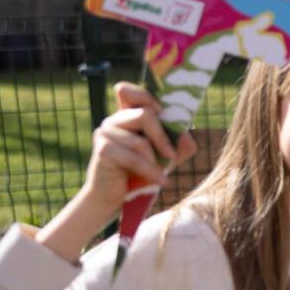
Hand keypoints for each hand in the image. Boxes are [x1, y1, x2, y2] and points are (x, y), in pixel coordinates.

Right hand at [79, 83, 194, 213]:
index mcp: (127, 116)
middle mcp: (114, 120)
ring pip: (140, 140)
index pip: (128, 92)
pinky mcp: (103, 150)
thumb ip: (179, 145)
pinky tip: (161, 181)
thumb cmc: (141, 172)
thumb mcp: (165, 156)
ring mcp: (105, 133)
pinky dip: (151, 170)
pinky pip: (134, 157)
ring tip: (163, 173)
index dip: (146, 96)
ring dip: (156, 160)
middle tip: (172, 156)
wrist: (115, 197)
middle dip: (163, 137)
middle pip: (144, 114)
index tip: (162, 111)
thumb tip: (186, 136)